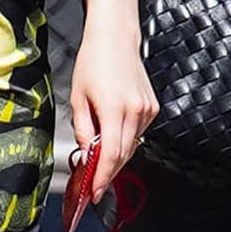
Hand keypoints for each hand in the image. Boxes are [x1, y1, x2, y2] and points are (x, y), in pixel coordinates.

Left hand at [69, 24, 157, 200]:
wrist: (115, 39)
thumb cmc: (94, 62)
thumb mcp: (77, 98)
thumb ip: (82, 130)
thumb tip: (86, 154)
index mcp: (114, 109)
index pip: (110, 155)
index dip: (102, 178)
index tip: (93, 192)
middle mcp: (136, 111)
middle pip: (123, 155)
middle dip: (107, 172)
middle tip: (92, 183)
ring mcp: (147, 110)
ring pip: (132, 145)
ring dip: (115, 156)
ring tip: (98, 157)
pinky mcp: (152, 107)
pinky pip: (138, 132)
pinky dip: (124, 140)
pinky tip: (112, 135)